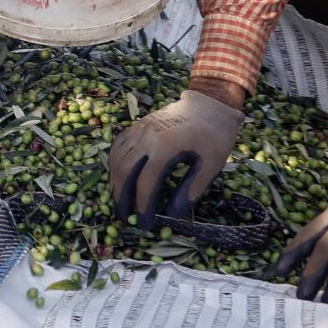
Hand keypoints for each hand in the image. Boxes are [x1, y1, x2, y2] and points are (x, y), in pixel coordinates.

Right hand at [108, 87, 243, 229]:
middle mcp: (146, 138)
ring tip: (119, 202)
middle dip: (122, 198)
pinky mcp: (138, 126)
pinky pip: (118, 146)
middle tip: (125, 219)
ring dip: (115, 182)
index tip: (146, 225)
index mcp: (165, 148)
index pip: (146, 183)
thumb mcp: (211, 165)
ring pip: (117, 159)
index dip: (143, 207)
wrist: (209, 102)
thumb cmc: (214, 135)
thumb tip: (172, 214)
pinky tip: (118, 175)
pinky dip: (114, 163)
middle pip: (124, 172)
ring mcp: (139, 129)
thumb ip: (191, 191)